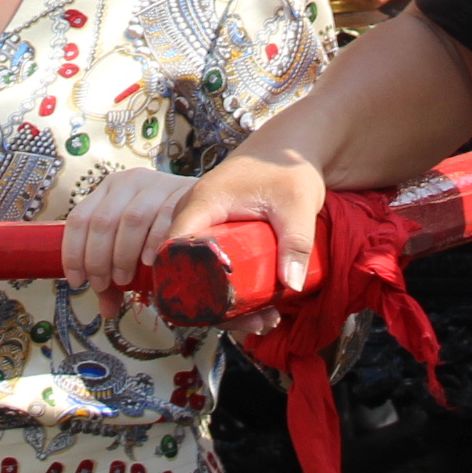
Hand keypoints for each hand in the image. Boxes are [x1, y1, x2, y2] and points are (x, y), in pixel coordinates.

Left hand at [63, 168, 194, 293]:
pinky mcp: (180, 193)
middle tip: (104, 284)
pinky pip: (164, 218)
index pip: (79, 218)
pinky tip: (150, 262)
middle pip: (102, 221)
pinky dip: (153, 243)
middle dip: (97, 259)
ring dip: (123, 255)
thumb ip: (114, 273)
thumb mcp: (130, 244)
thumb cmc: (158, 226)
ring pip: (131, 219)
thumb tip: (107, 311)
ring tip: (124, 279)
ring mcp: (155, 185)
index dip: (73, 252)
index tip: (78, 280)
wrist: (203, 202)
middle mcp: (127, 182)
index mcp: (107, 190)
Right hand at [165, 148, 325, 336]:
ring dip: (224, 302)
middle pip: (186, 269)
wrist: (290, 148)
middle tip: (251, 325)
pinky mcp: (215, 232)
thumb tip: (291, 286)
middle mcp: (194, 215)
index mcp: (202, 203)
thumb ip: (295, 242)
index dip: (182, 283)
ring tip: (262, 321)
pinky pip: (211, 265)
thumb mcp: (297, 205)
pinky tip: (257, 308)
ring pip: (199, 272)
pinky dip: (229, 289)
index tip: (212, 313)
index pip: (174, 248)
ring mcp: (203, 224)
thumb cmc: (289, 168)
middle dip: (213, 305)